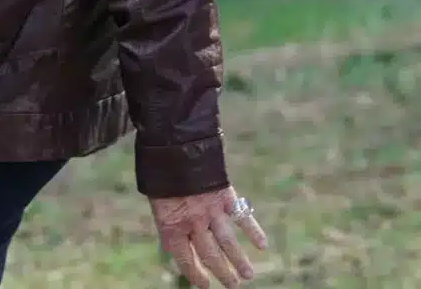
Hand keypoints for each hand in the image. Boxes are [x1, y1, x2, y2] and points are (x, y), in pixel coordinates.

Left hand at [150, 186, 269, 287]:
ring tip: (248, 276)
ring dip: (240, 260)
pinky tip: (262, 245)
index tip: (205, 286)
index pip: (185, 259)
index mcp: (171, 225)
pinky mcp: (225, 196)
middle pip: (210, 254)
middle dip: (223, 272)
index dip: (195, 274)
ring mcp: (210, 210)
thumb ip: (172, 222)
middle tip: (233, 285)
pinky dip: (253, 231)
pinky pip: (242, 218)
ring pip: (228, 242)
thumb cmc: (161, 174)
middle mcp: (192, 222)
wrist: (172, 145)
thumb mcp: (158, 202)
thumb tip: (180, 244)